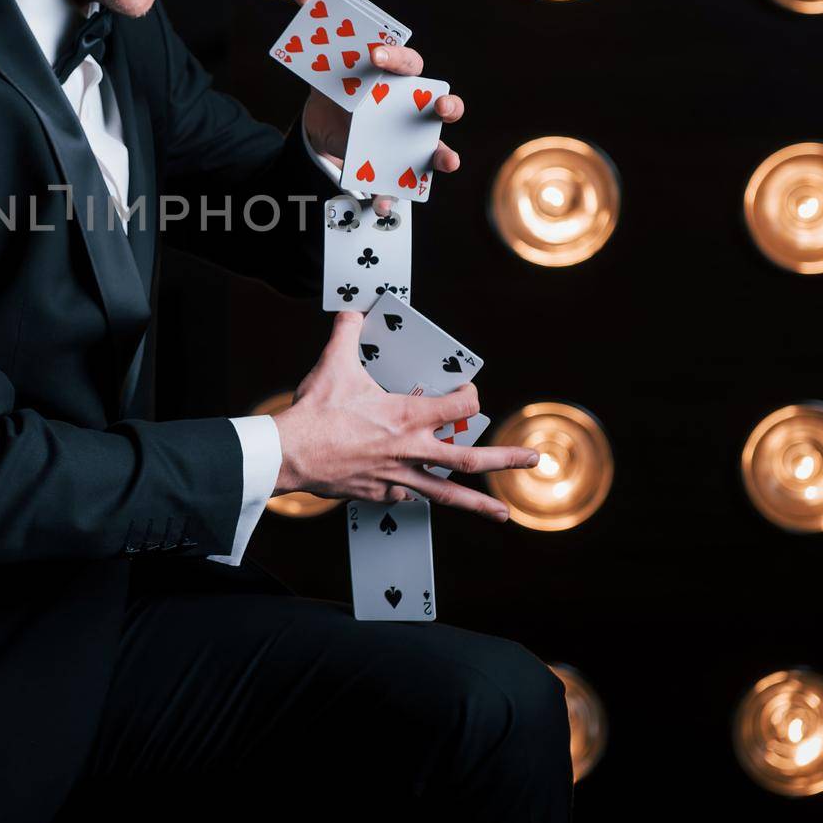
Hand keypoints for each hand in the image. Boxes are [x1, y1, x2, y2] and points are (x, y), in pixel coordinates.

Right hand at [271, 310, 538, 520]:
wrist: (290, 454)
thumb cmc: (315, 412)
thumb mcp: (334, 364)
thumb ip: (347, 333)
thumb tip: (351, 309)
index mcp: (408, 416)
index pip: (459, 406)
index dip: (469, 395)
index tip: (469, 391)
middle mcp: (412, 450)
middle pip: (469, 458)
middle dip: (505, 459)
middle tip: (532, 459)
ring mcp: (398, 476)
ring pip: (447, 493)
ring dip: (478, 504)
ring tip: (502, 513)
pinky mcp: (379, 493)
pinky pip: (406, 495)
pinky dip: (414, 493)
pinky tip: (417, 493)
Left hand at [293, 0, 463, 216]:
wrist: (327, 124)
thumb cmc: (341, 81)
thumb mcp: (325, 56)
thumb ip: (315, 19)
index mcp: (398, 76)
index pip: (407, 62)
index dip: (395, 57)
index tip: (374, 55)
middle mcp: (413, 107)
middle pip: (442, 106)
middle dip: (447, 106)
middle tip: (441, 108)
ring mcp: (409, 139)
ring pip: (436, 148)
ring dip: (444, 155)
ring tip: (447, 160)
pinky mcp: (396, 167)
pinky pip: (401, 185)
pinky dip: (391, 196)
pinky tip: (380, 203)